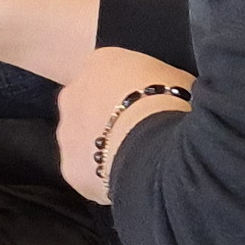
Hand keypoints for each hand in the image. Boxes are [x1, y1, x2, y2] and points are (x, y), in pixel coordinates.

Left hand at [53, 48, 192, 202]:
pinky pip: (85, 173)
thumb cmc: (172, 106)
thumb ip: (159, 84)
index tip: (145, 109)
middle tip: (138, 137)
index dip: (127, 94)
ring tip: (135, 162)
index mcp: (102, 62)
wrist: (156, 144)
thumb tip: (169, 95)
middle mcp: (75, 92)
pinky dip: (101, 178)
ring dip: (101, 149)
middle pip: (87, 106)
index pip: (108, 73)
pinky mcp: (69, 166)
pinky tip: (127, 182)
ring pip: (82, 140)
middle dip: (107, 121)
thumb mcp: (177, 80)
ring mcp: (67, 130)